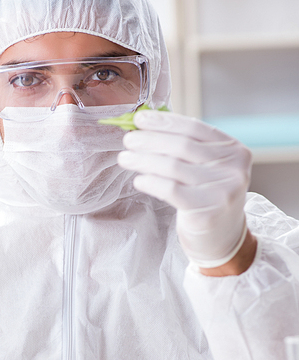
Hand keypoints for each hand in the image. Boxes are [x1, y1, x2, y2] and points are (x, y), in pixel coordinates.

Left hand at [117, 110, 251, 266]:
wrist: (221, 240)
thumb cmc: (207, 198)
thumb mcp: (207, 169)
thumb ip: (187, 148)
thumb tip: (147, 126)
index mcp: (234, 150)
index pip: (195, 128)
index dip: (164, 122)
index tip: (140, 119)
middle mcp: (233, 168)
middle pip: (182, 146)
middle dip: (150, 140)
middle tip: (128, 140)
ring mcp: (222, 190)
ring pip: (172, 167)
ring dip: (143, 160)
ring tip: (125, 158)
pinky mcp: (207, 211)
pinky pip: (170, 190)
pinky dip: (150, 182)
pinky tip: (138, 180)